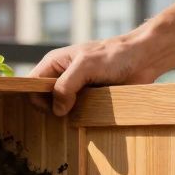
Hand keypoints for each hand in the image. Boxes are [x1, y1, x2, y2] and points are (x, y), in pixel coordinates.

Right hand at [29, 35, 157, 115]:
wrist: (143, 60)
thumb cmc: (114, 56)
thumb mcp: (86, 66)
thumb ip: (66, 85)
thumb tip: (57, 109)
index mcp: (54, 63)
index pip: (31, 84)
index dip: (36, 97)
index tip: (52, 107)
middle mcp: (61, 76)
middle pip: (43, 99)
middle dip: (51, 109)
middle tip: (67, 113)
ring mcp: (75, 89)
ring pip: (59, 109)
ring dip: (66, 116)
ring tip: (80, 114)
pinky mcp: (88, 100)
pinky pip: (76, 114)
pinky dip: (79, 118)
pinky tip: (88, 117)